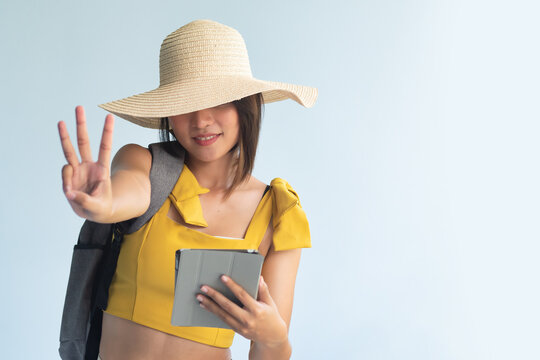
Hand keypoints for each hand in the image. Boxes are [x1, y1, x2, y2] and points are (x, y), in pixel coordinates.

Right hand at [58, 106, 114, 221]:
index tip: (110, 116)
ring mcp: (78, 170)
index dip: (107, 132)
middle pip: (84, 142)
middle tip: (79, 107)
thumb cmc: (101, 208)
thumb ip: (84, 200)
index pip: (105, 147)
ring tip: (60, 121)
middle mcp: (89, 166)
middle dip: (82, 125)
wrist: (96, 212)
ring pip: (69, 150)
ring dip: (64, 135)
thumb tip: (69, 192)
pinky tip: (71, 192)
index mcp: (102, 169)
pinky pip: (64, 174)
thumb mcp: (97, 208)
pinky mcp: (70, 176)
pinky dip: (66, 182)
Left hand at [197, 275, 288, 347]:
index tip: (223, 277)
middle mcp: (248, 319)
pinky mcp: (237, 331)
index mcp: (257, 310)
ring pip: (222, 315)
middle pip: (228, 306)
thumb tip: (259, 278)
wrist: (272, 337)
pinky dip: (214, 312)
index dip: (232, 286)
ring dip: (209, 305)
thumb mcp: (270, 303)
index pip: (242, 295)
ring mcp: (241, 327)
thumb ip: (263, 290)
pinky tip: (206, 306)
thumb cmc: (271, 316)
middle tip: (204, 288)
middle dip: (214, 296)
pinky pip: (223, 320)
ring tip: (200, 297)